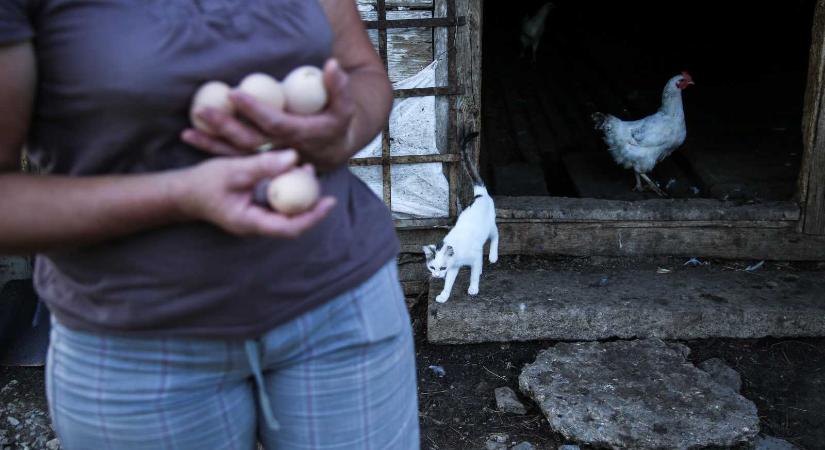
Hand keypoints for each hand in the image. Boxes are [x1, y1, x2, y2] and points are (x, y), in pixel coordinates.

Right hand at [173, 150, 335, 237]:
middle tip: (319, 180)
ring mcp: (255, 220)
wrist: (182, 192)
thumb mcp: (233, 170)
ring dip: (299, 194)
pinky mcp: (255, 210)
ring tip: (306, 170)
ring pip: (286, 213)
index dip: (313, 216)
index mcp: (251, 223)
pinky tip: (291, 171)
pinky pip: (277, 204)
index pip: (290, 227)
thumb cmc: (203, 183)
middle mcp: (256, 226)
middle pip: (292, 222)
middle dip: (309, 203)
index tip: (329, 201)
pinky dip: (287, 190)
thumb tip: (293, 157)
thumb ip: (263, 166)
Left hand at [180, 59, 356, 169]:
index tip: (235, 94)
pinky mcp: (260, 160)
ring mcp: (269, 157)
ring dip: (212, 143)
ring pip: (238, 153)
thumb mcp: (344, 107)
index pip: (274, 123)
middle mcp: (281, 150)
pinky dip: (213, 149)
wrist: (333, 150)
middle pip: (249, 141)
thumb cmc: (337, 124)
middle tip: (202, 110)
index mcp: (300, 136)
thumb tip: (330, 64)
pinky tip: (192, 139)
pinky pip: (234, 156)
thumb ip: (338, 86)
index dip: (254, 110)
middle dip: (225, 127)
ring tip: (187, 133)